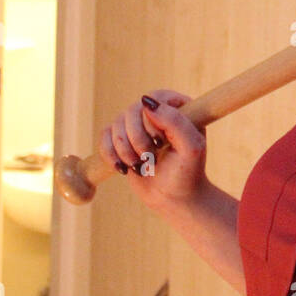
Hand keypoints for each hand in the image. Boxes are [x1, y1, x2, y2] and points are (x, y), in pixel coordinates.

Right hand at [100, 89, 207, 213]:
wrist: (173, 198)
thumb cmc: (187, 173)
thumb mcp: (191, 148)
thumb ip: (175, 122)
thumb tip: (146, 102)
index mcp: (179, 106)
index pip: (155, 97)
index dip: (152, 122)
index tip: (161, 143)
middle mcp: (157, 111)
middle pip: (131, 110)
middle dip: (138, 140)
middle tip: (151, 158)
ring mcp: (137, 124)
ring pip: (116, 124)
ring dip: (126, 151)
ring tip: (141, 165)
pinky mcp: (121, 139)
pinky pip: (104, 136)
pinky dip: (110, 155)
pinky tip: (124, 168)